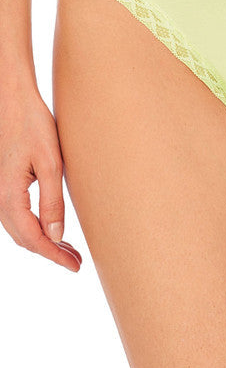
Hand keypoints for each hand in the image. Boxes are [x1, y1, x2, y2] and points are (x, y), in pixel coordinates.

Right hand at [0, 86, 81, 270]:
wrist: (14, 100)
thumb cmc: (33, 125)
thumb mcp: (51, 163)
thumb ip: (53, 201)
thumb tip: (56, 234)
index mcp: (9, 196)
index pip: (33, 238)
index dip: (54, 256)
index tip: (75, 266)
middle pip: (24, 239)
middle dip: (51, 252)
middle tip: (77, 262)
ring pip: (20, 230)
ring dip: (44, 242)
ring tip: (69, 249)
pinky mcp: (5, 185)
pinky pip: (17, 216)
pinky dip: (35, 228)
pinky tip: (52, 229)